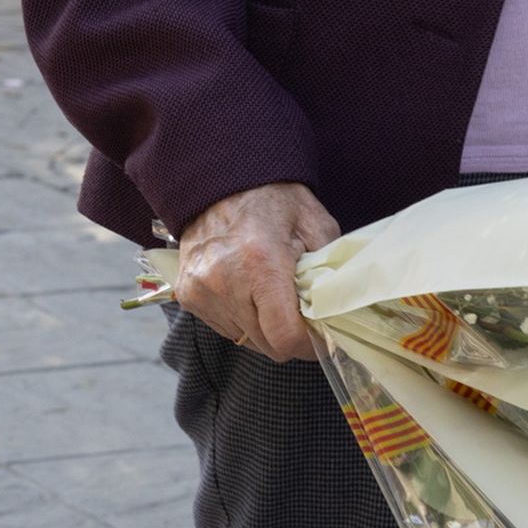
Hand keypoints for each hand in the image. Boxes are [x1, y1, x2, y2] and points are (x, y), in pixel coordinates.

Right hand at [175, 182, 339, 360]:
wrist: (221, 182)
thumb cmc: (274, 201)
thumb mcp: (316, 225)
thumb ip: (330, 271)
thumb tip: (340, 312)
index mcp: (261, 263)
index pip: (285, 337)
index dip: (308, 345)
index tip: (319, 336)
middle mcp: (224, 281)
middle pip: (267, 345)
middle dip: (289, 336)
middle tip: (300, 312)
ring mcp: (201, 290)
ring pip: (246, 341)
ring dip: (264, 329)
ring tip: (271, 296)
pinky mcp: (187, 295)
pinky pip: (225, 329)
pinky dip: (242, 320)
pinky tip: (248, 293)